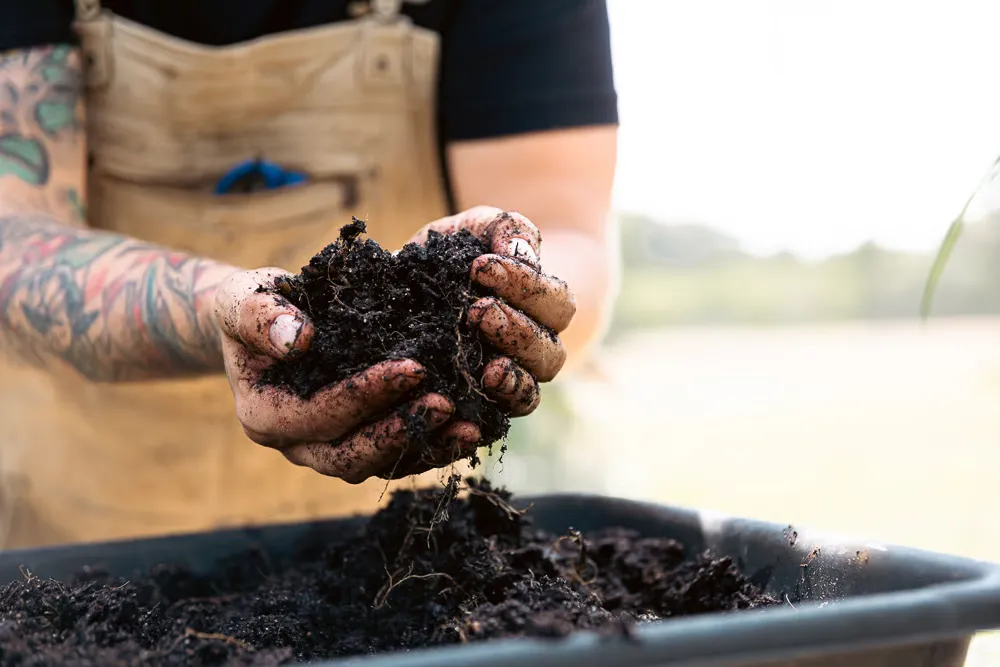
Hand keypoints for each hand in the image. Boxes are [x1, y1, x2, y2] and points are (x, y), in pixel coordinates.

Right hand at [213, 269, 478, 483]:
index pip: (319, 415)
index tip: (413, 368)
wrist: (265, 323)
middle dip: (400, 431)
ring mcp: (328, 452)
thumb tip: (297, 340)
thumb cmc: (256, 306)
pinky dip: (434, 448)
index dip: (365, 396)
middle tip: (447, 402)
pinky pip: (399, 459)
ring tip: (470, 425)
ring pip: (379, 466)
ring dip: (425, 448)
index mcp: (265, 416)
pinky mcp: (360, 447)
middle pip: (350, 456)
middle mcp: (297, 446)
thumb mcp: (245, 300)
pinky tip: (472, 427)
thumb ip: (261, 317)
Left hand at [407, 206, 576, 418]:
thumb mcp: (476, 228)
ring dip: (511, 375)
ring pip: (531, 392)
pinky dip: (487, 412)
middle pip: (550, 352)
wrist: (414, 286)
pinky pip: (497, 420)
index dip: (526, 286)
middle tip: (476, 310)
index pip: (556, 303)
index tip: (481, 267)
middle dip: (517, 330)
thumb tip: (522, 253)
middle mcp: (533, 350)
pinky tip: (466, 394)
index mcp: (543, 308)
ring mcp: (508, 383)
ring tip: (483, 362)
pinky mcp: (478, 409)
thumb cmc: (456, 254)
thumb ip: (506, 229)